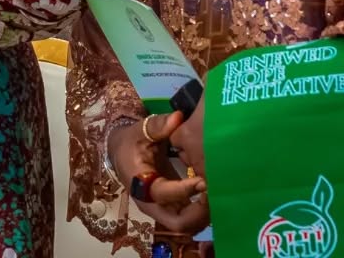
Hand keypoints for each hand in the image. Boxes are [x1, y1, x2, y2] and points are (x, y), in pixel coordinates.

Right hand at [107, 112, 209, 235]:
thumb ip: (159, 126)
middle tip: (216, 195)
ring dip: (204, 215)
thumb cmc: (133, 142)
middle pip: (178, 223)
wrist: (123, 153)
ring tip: (219, 196)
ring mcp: (162, 210)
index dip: (184, 190)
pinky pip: (190, 219)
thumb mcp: (142, 131)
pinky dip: (203, 212)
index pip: (163, 194)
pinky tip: (214, 196)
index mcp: (140, 184)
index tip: (204, 181)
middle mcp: (151, 203)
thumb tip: (177, 118)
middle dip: (200, 214)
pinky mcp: (172, 209)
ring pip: (187, 226)